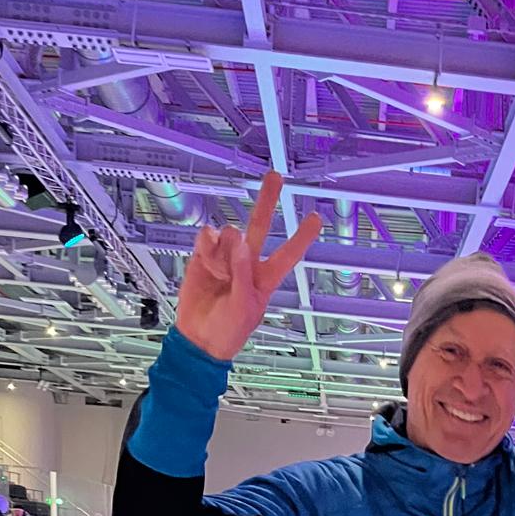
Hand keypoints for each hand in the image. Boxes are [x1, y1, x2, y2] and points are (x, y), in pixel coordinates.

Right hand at [177, 172, 322, 361]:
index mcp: (265, 278)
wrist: (198, 338)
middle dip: (267, 201)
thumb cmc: (227, 331)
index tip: (315, 218)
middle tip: (275, 177)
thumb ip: (241, 273)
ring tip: (218, 273)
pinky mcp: (204, 255)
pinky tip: (207, 258)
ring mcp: (226, 257)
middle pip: (260, 225)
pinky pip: (208, 236)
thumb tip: (239, 242)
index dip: (301, 236)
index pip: (288, 254)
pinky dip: (207, 244)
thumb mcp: (242, 306)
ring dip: (225, 249)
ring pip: (230, 233)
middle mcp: (247, 263)